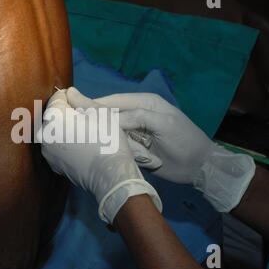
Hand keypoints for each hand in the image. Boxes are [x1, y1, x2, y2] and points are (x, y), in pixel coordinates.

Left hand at [39, 89, 161, 222]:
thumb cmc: (107, 139)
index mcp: (53, 116)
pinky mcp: (53, 164)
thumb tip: (69, 92)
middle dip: (67, 114)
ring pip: (54, 131)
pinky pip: (57, 147)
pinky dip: (65, 144)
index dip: (71, 97)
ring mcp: (46, 151)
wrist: (110, 175)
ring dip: (65, 129)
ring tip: (85, 135)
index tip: (84, 104)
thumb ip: (80, 99)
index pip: (57, 97)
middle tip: (87, 120)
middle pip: (54, 115)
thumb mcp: (99, 112)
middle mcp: (43, 133)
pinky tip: (81, 148)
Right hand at [67, 88, 255, 212]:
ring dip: (96, 130)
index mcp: (144, 103)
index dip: (94, 104)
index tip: (73, 106)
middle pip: (109, 112)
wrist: (199, 167)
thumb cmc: (185, 141)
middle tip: (68, 120)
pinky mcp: (134, 145)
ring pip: (110, 128)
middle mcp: (137, 113)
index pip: (114, 101)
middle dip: (90, 116)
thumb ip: (139, 116)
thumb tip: (111, 117)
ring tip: (74, 132)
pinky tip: (91, 145)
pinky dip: (105, 142)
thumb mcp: (165, 125)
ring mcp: (135, 130)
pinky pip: (116, 141)